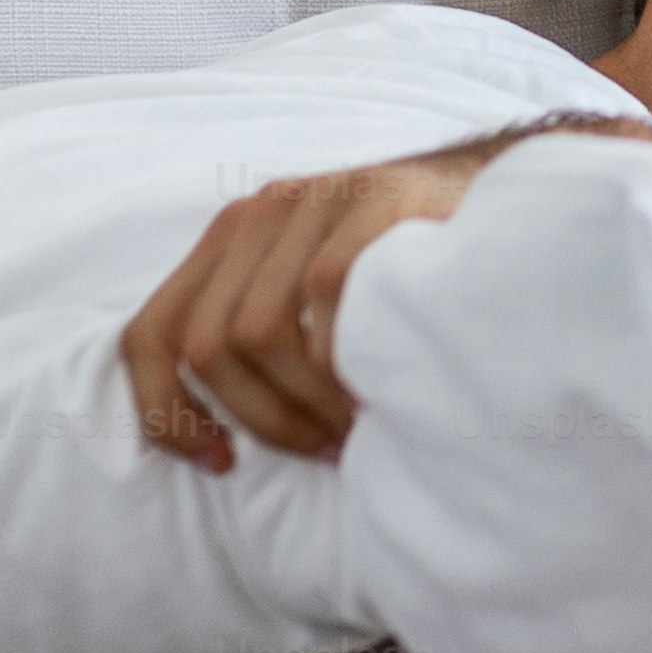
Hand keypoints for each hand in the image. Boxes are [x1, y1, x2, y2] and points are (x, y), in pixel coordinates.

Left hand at [123, 133, 523, 470]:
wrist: (503, 189)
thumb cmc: (403, 266)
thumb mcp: (312, 287)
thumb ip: (260, 328)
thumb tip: (215, 436)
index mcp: (227, 242)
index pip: (148, 335)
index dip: (167, 415)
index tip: (221, 463)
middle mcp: (256, 214)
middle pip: (207, 346)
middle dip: (261, 419)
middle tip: (320, 449)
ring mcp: (312, 200)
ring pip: (256, 331)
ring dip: (302, 401)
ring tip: (349, 429)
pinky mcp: (368, 199)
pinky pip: (323, 293)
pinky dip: (340, 356)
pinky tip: (372, 386)